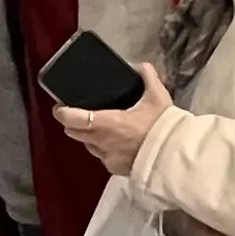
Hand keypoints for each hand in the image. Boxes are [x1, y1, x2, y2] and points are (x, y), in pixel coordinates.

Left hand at [53, 64, 175, 177]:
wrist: (175, 157)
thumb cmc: (163, 126)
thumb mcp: (158, 96)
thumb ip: (147, 76)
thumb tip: (139, 66)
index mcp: (107, 123)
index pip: (71, 119)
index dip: (61, 112)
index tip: (60, 106)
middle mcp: (102, 142)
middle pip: (74, 133)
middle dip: (73, 124)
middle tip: (79, 114)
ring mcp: (107, 158)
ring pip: (88, 145)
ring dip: (89, 137)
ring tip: (100, 127)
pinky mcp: (115, 169)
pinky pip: (102, 157)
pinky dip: (104, 149)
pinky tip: (116, 143)